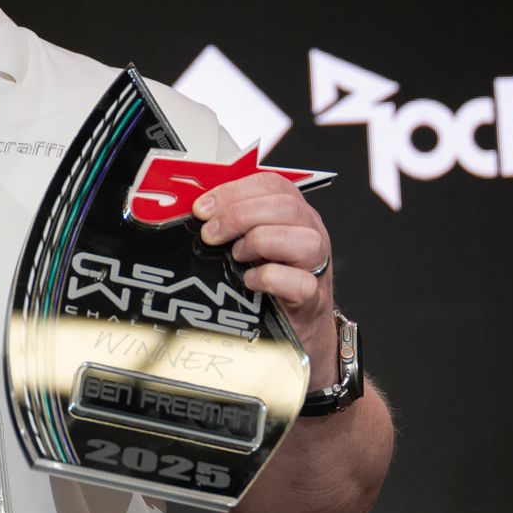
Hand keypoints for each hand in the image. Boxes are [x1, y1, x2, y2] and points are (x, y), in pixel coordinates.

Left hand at [194, 173, 335, 385]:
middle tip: (210, 234)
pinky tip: (249, 282)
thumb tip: (195, 212)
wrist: (295, 328)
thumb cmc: (270, 281)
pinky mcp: (313, 296)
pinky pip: (298, 282)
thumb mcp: (250, 243)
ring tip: (236, 257)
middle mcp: (310, 232)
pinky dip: (268, 279)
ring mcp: (316, 264)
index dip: (233, 191)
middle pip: (284, 206)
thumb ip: (232, 223)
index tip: (202, 207)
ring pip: (300, 238)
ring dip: (259, 243)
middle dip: (238, 216)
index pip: (270, 184)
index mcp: (294, 212)